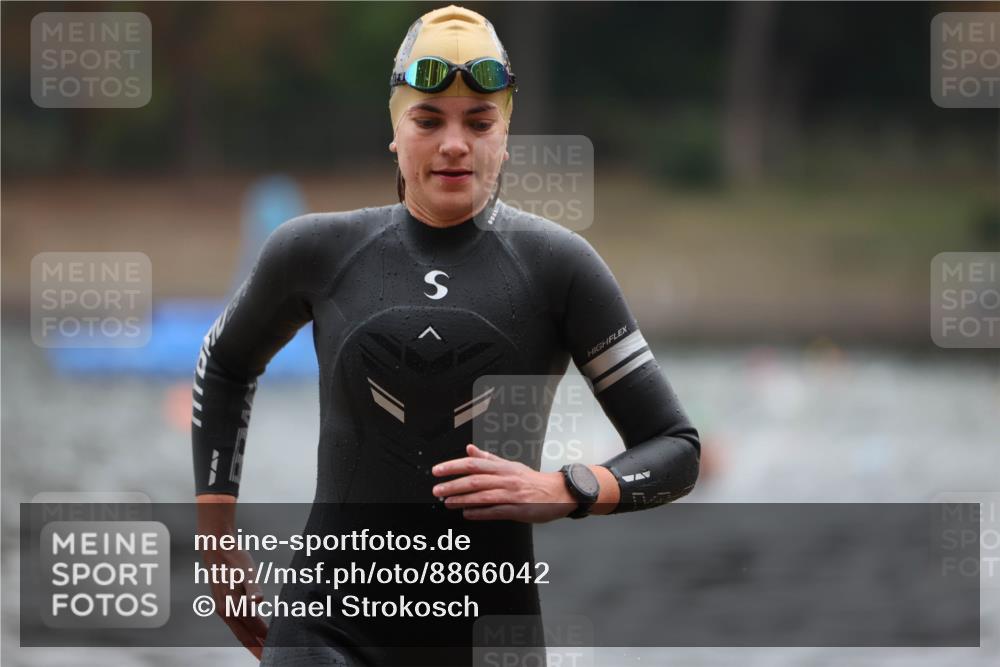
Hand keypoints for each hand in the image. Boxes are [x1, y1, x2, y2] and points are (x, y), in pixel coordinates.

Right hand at [195, 496, 266, 658]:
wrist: (217, 548)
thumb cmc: (234, 559)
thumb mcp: (247, 572)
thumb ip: (254, 588)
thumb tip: (258, 601)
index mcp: (233, 606)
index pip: (253, 630)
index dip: (265, 641)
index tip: (276, 651)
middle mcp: (227, 611)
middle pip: (244, 636)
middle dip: (257, 648)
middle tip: (268, 659)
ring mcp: (223, 608)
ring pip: (239, 631)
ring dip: (251, 642)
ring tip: (262, 650)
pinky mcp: (223, 603)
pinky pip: (236, 623)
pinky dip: (245, 631)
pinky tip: (251, 631)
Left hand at [431, 444, 576, 522]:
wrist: (558, 492)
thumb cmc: (532, 480)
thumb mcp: (510, 464)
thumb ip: (488, 458)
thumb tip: (469, 449)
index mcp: (502, 467)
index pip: (474, 463)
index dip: (454, 466)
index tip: (438, 470)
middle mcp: (506, 478)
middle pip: (475, 479)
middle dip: (453, 484)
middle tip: (437, 489)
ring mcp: (512, 494)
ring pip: (483, 495)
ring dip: (462, 500)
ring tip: (447, 502)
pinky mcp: (517, 509)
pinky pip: (495, 511)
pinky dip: (479, 513)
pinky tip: (467, 514)